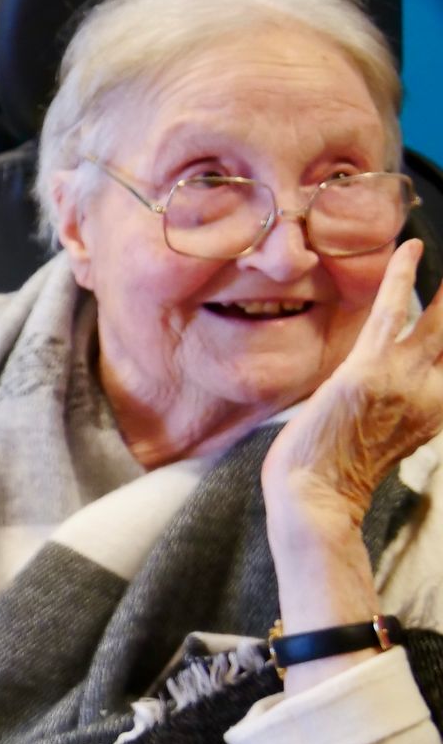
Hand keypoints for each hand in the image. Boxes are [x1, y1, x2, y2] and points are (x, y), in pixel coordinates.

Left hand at [263, 239, 442, 532]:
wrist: (313, 495)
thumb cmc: (337, 468)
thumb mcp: (391, 435)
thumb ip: (410, 405)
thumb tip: (412, 381)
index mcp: (438, 408)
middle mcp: (433, 391)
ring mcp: (403, 377)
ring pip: (439, 320)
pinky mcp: (369, 366)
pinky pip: (390, 310)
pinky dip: (402, 276)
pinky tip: (411, 247)